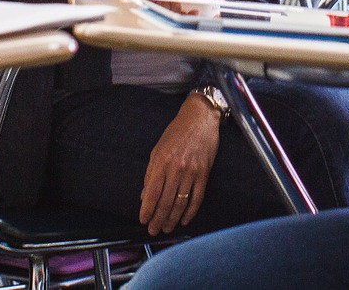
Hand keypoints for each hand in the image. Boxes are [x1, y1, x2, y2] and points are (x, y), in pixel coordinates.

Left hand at [139, 92, 221, 234]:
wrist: (200, 119)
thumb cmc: (177, 132)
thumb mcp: (158, 149)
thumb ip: (151, 173)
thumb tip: (144, 195)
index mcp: (162, 161)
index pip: (153, 192)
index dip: (147, 209)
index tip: (143, 220)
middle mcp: (177, 168)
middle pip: (166, 200)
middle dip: (158, 218)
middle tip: (153, 231)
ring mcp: (192, 171)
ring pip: (181, 202)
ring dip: (173, 218)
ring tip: (167, 228)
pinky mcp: (204, 173)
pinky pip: (197, 197)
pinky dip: (190, 211)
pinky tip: (184, 219)